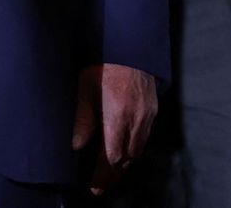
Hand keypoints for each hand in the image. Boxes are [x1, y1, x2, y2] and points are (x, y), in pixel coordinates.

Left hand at [72, 63, 156, 194]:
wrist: (130, 44)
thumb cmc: (103, 63)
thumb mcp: (85, 87)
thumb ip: (83, 118)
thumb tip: (77, 145)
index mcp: (118, 114)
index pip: (113, 155)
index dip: (103, 174)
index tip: (94, 186)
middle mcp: (137, 118)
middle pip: (128, 158)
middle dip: (113, 174)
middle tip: (100, 186)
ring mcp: (148, 114)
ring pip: (138, 150)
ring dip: (125, 164)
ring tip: (110, 173)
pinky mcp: (153, 109)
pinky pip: (145, 137)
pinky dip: (134, 149)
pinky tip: (125, 151)